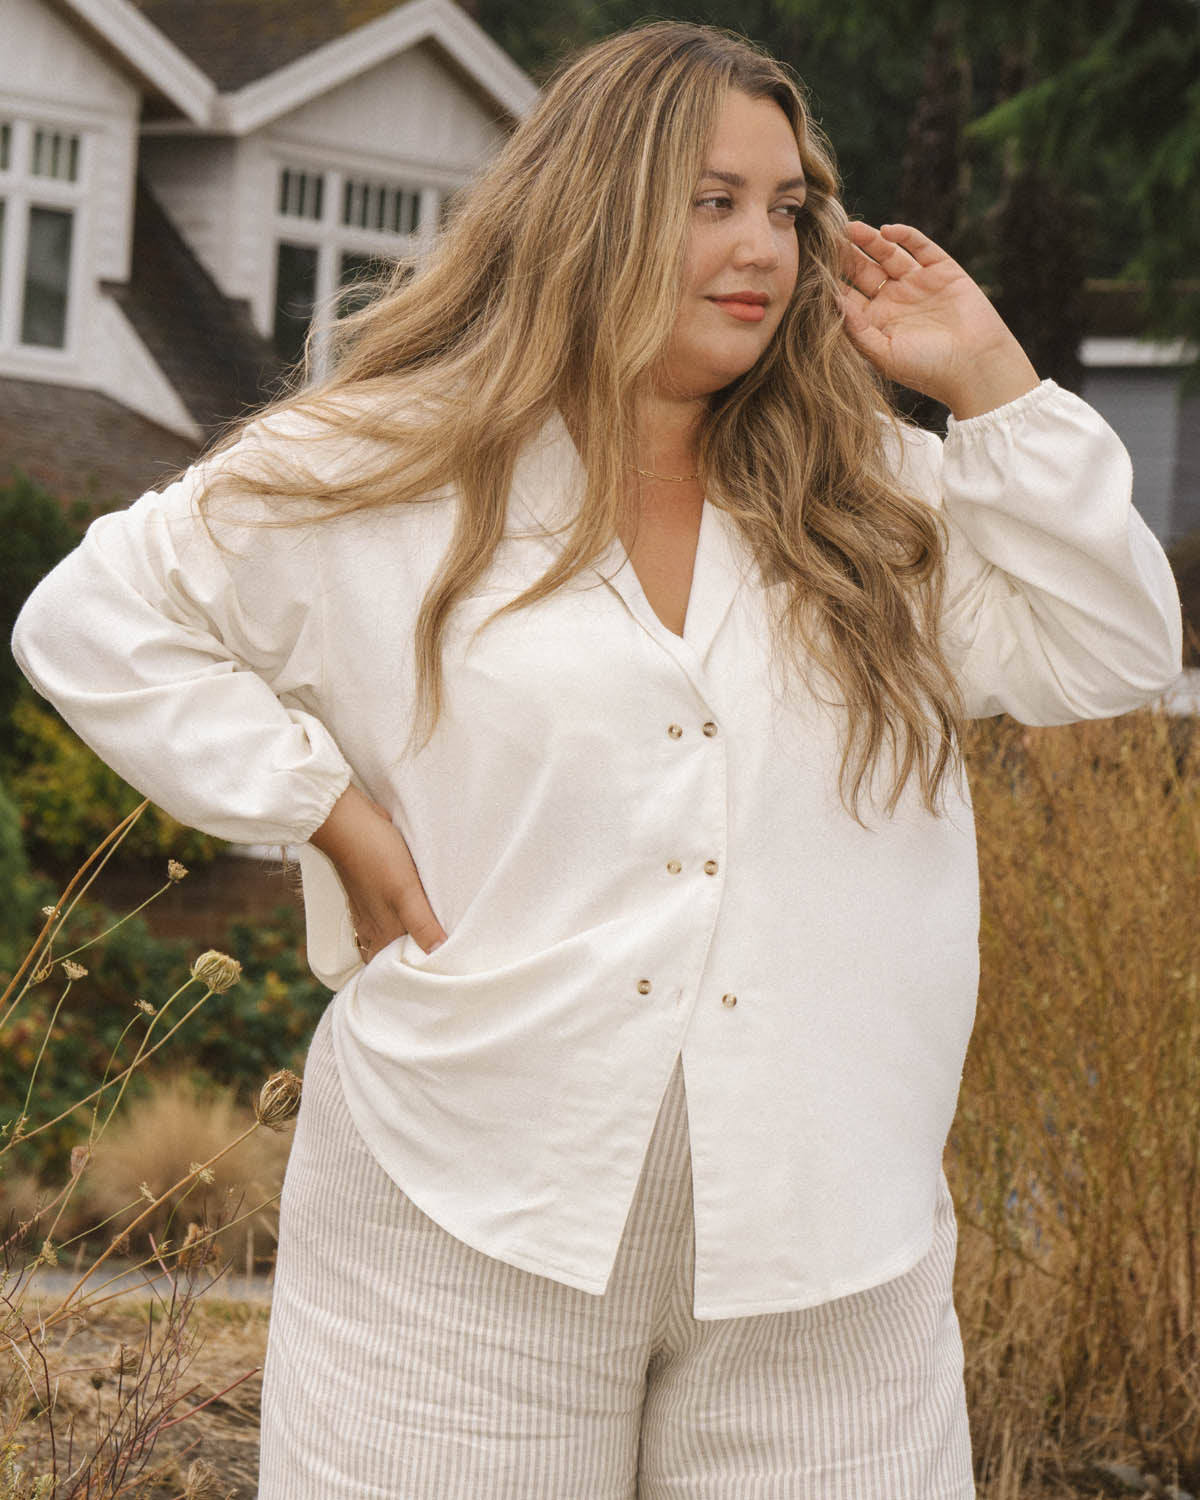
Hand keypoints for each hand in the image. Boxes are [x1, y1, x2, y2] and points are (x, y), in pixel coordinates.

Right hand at [310, 785, 446, 961]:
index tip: (439, 980)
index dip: (412, 978)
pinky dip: (403, 921)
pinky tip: (419, 913)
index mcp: (380, 933)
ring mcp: (371, 908)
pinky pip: (390, 915)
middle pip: (391, 956)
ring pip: (391, 936)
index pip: (393, 970)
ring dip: (408, 941)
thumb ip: (420, 924)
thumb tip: (438, 954)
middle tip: (442, 968)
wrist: (347, 821)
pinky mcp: (375, 890)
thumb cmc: (375, 856)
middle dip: (410, 963)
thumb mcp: (404, 892)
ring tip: (435, 945)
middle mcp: (373, 927)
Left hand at [839, 221, 1039, 419]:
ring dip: (870, 241)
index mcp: (876, 321)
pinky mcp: (942, 270)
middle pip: (863, 270)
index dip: (831, 281)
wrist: (975, 366)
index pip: (847, 294)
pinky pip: (920, 246)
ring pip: (888, 254)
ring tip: (851, 229)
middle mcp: (894, 299)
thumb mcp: (883, 354)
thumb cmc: (926, 369)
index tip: (810, 267)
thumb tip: (832, 300)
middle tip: (826, 238)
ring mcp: (917, 282)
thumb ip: (857, 329)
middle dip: (846, 255)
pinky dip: (905, 235)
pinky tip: (886, 230)